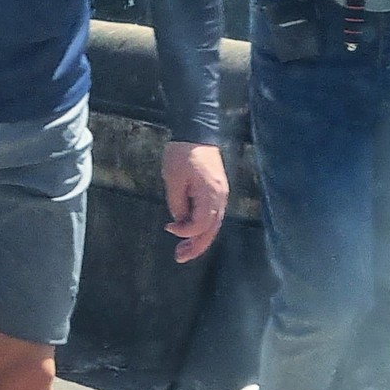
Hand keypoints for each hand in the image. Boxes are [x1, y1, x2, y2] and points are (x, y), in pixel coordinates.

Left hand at [162, 141, 228, 263]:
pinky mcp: (218, 191)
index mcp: (211, 195)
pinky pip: (213, 216)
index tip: (168, 228)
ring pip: (214, 225)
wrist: (196, 131)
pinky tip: (191, 232)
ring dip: (199, 239)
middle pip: (211, 230)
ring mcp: (222, 195)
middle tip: (179, 258)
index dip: (184, 232)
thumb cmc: (182, 154)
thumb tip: (179, 221)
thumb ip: (177, 203)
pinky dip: (203, 227)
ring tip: (184, 251)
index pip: (201, 225)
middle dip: (196, 246)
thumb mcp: (173, 179)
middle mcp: (221, 198)